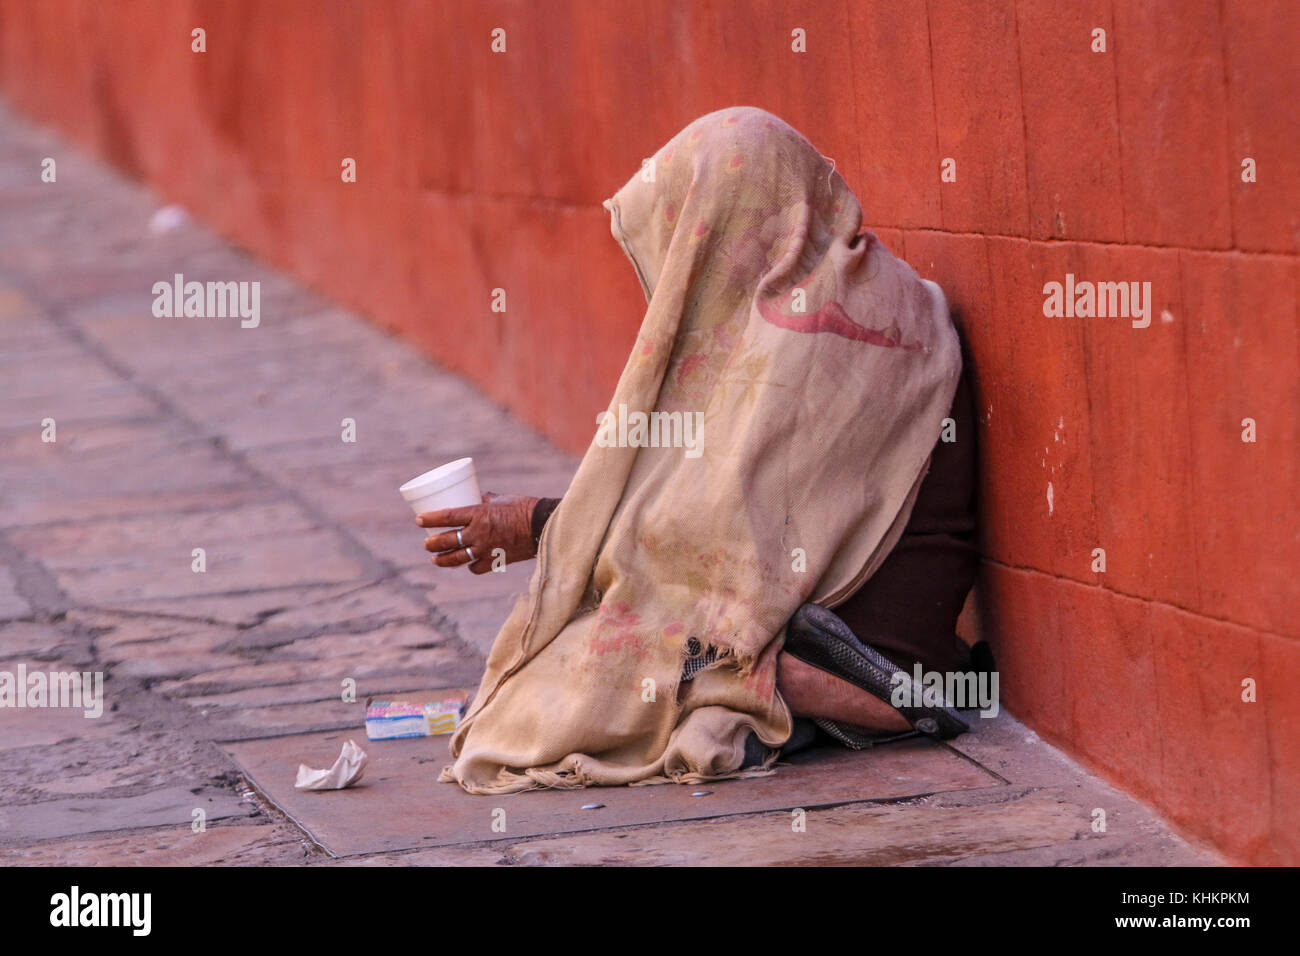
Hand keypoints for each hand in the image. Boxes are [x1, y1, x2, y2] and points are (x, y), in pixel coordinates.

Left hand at [417, 492, 540, 574]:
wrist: (544, 526)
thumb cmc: (524, 507)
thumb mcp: (500, 499)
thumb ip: (485, 499)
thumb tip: (474, 496)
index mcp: (479, 514)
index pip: (447, 516)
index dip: (429, 519)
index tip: (419, 520)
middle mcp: (479, 533)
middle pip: (447, 541)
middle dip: (432, 544)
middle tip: (427, 544)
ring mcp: (486, 549)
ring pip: (457, 558)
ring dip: (443, 560)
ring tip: (436, 559)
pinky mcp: (495, 561)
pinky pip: (476, 567)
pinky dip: (470, 565)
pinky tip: (466, 563)